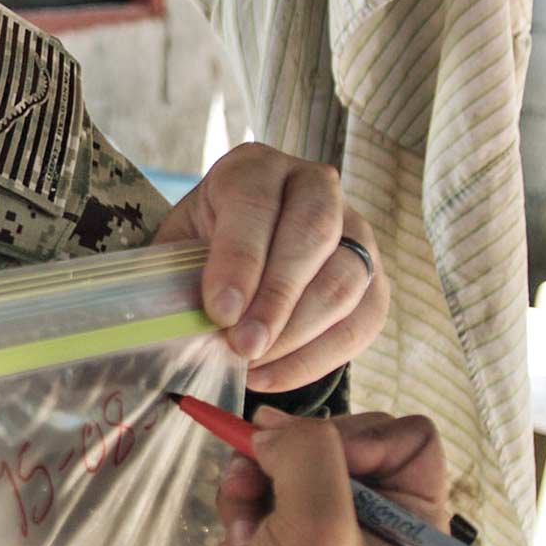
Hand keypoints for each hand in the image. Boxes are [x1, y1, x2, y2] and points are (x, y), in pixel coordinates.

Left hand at [154, 144, 387, 391]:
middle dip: (276, 300)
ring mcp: (355, 230)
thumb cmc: (207, 250)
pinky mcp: (375, 278)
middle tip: (243, 347)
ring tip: (252, 366)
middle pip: (312, 235)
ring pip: (343, 280)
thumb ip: (174, 277)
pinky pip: (362, 321)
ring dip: (297, 334)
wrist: (248, 255)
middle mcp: (315, 187)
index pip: (257, 204)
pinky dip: (318, 358)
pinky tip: (273, 376)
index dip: (240, 259)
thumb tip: (169, 326)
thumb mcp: (179, 248)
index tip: (221, 312)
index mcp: (256, 168)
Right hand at [162, 410, 451, 545]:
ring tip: (249, 509)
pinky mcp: (275, 531)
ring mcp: (322, 526)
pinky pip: (261, 479)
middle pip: (348, 436)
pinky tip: (236, 530)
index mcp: (416, 528)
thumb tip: (276, 425)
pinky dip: (242, 492)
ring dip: (263, 471)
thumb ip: (310, 452)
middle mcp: (376, 524)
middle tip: (273, 472)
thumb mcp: (319, 526)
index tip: (331, 464)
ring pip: (295, 454)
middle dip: (302, 450)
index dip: (367, 437)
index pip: (412, 438)